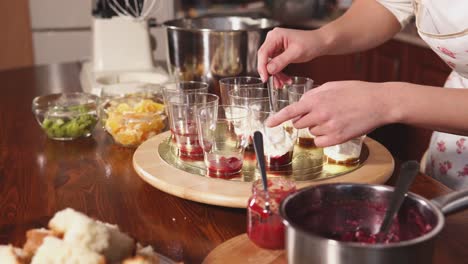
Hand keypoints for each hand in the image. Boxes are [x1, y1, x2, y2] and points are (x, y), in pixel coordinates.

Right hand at [257, 28, 327, 81]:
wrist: (320, 43)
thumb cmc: (311, 42)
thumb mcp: (296, 53)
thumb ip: (281, 61)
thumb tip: (269, 70)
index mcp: (275, 36)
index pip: (263, 53)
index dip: (262, 67)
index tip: (265, 78)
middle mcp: (273, 39)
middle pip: (264, 59)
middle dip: (269, 73)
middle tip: (274, 83)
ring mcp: (275, 46)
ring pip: (269, 64)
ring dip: (276, 75)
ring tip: (282, 84)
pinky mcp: (279, 52)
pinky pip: (275, 65)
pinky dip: (279, 73)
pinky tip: (285, 79)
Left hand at [266, 81, 393, 146]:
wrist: (379, 102)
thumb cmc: (357, 92)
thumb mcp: (331, 86)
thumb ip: (313, 94)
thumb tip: (302, 103)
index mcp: (316, 99)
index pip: (291, 111)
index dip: (277, 118)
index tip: (269, 124)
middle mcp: (320, 114)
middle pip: (299, 123)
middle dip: (304, 119)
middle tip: (320, 113)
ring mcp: (328, 127)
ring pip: (310, 132)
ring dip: (317, 127)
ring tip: (335, 117)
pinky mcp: (337, 138)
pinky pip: (320, 141)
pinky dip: (324, 137)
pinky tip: (336, 127)